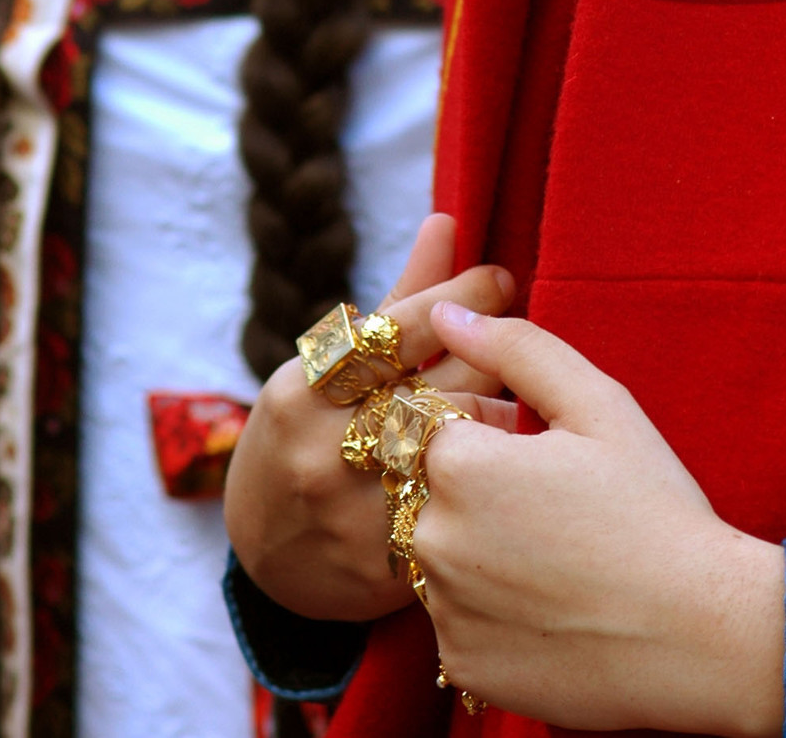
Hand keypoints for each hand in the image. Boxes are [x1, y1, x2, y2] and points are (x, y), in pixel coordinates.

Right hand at [224, 216, 512, 621]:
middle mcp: (322, 449)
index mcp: (304, 389)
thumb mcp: (332, 362)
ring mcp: (350, 514)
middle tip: (520, 340)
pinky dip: (490, 483)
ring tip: (521, 401)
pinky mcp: (381, 566)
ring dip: (502, 419)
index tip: (501, 277)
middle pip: (437, 385)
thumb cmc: (307, 430)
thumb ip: (401, 296)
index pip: (399, 327)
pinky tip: (508, 468)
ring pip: (458, 449)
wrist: (263, 557)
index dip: (461, 295)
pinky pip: (459, 510)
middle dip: (492, 354)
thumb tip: (448, 218)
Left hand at [411, 305, 783, 735]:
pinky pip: (455, 617)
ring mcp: (443, 610)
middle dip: (477, 486)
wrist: (697, 634)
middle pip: (431, 488)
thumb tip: (451, 312)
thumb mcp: (598, 405)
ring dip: (479, 546)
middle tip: (555, 506)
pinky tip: (550, 604)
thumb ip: (516, 347)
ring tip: (558, 556)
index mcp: (459, 464)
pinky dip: (489, 608)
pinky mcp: (460, 665)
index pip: (436, 421)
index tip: (545, 452)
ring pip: (441, 553)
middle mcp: (432, 540)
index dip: (490, 428)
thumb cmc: (653, 507)